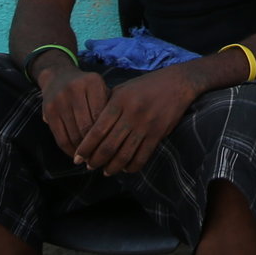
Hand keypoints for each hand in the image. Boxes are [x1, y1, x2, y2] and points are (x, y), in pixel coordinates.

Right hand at [37, 64, 108, 158]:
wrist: (58, 76)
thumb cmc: (87, 89)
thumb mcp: (100, 90)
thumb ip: (108, 107)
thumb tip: (116, 139)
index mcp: (93, 82)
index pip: (101, 115)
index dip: (106, 134)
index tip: (112, 147)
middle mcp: (75, 88)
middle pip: (87, 126)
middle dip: (94, 145)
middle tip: (102, 157)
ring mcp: (60, 100)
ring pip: (73, 134)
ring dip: (82, 151)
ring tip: (90, 159)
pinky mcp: (48, 111)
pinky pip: (60, 137)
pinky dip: (69, 150)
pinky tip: (76, 155)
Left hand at [70, 66, 199, 174]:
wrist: (178, 82)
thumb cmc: (146, 86)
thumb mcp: (123, 89)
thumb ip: (106, 105)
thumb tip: (88, 128)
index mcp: (119, 101)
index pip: (96, 130)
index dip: (85, 148)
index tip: (77, 157)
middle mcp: (131, 114)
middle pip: (108, 146)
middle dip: (95, 161)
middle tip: (89, 166)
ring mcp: (146, 125)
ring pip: (124, 155)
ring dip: (112, 167)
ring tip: (105, 171)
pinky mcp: (159, 133)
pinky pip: (142, 156)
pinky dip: (131, 167)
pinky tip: (125, 168)